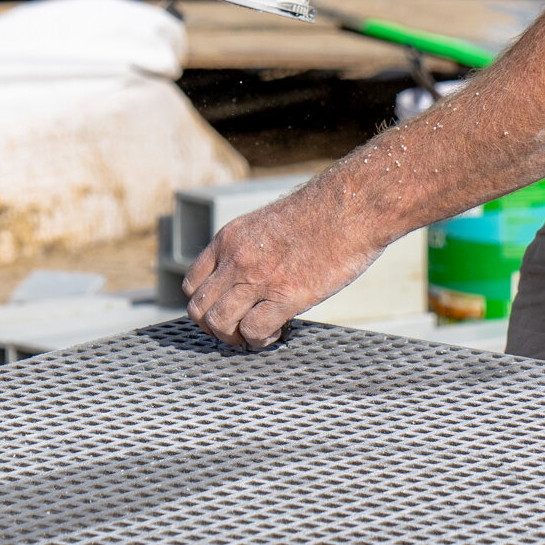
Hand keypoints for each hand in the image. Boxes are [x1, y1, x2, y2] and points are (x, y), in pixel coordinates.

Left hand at [183, 188, 384, 347]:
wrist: (351, 205)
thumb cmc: (322, 213)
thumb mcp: (268, 223)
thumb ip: (250, 249)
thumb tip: (252, 276)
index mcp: (230, 238)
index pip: (193, 283)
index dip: (206, 305)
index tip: (226, 310)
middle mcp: (237, 258)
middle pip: (199, 309)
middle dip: (215, 328)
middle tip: (239, 329)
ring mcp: (258, 278)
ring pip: (219, 323)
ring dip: (235, 337)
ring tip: (258, 332)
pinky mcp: (285, 295)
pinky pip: (253, 331)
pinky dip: (261, 339)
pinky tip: (278, 330)